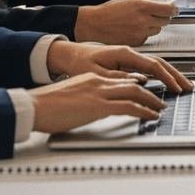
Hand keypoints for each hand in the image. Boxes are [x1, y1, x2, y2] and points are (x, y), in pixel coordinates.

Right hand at [29, 73, 167, 133]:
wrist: (33, 106)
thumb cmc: (46, 105)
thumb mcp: (71, 96)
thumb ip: (85, 97)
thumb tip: (91, 108)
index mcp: (91, 78)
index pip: (121, 79)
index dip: (137, 84)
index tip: (147, 90)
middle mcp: (98, 82)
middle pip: (133, 83)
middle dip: (151, 90)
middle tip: (161, 98)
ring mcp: (99, 92)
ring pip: (135, 92)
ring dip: (152, 100)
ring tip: (161, 107)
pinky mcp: (98, 106)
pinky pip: (129, 106)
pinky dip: (144, 110)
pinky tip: (151, 115)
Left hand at [46, 40, 194, 92]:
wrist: (67, 55)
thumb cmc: (78, 62)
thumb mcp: (95, 73)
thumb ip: (117, 77)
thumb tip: (140, 81)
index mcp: (123, 53)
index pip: (152, 65)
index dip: (167, 77)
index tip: (177, 88)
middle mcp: (129, 53)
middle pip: (160, 63)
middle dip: (176, 75)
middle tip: (189, 87)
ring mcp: (129, 57)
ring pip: (156, 65)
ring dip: (171, 75)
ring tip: (184, 86)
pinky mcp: (127, 63)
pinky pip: (149, 68)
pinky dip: (161, 75)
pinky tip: (167, 83)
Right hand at [73, 0, 179, 45]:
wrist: (95, 24)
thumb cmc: (110, 10)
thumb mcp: (130, 0)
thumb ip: (147, 3)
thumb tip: (161, 5)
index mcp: (143, 6)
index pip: (169, 9)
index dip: (173, 10)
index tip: (174, 10)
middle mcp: (144, 20)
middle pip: (166, 20)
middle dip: (163, 17)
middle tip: (157, 15)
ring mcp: (141, 33)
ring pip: (157, 30)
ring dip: (154, 26)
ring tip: (141, 22)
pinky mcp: (137, 42)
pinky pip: (147, 38)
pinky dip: (144, 34)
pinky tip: (134, 29)